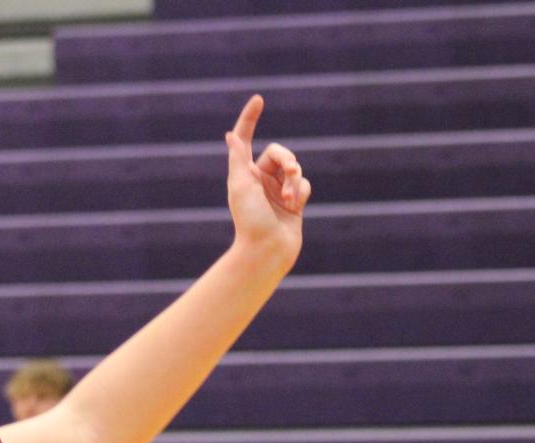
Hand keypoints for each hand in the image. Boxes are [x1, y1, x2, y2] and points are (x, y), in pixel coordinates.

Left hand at [225, 95, 308, 267]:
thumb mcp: (241, 187)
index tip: (258, 100)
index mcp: (244, 173)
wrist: (268, 251)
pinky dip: (300, 192)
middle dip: (288, 160)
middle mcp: (259, 179)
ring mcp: (277, 190)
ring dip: (294, 181)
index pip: (245, 138)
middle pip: (280, 152)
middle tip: (290, 172)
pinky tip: (293, 207)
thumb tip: (230, 135)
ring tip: (289, 200)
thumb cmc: (250, 220)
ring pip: (295, 169)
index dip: (250, 119)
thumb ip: (238, 159)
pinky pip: (303, 184)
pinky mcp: (292, 201)